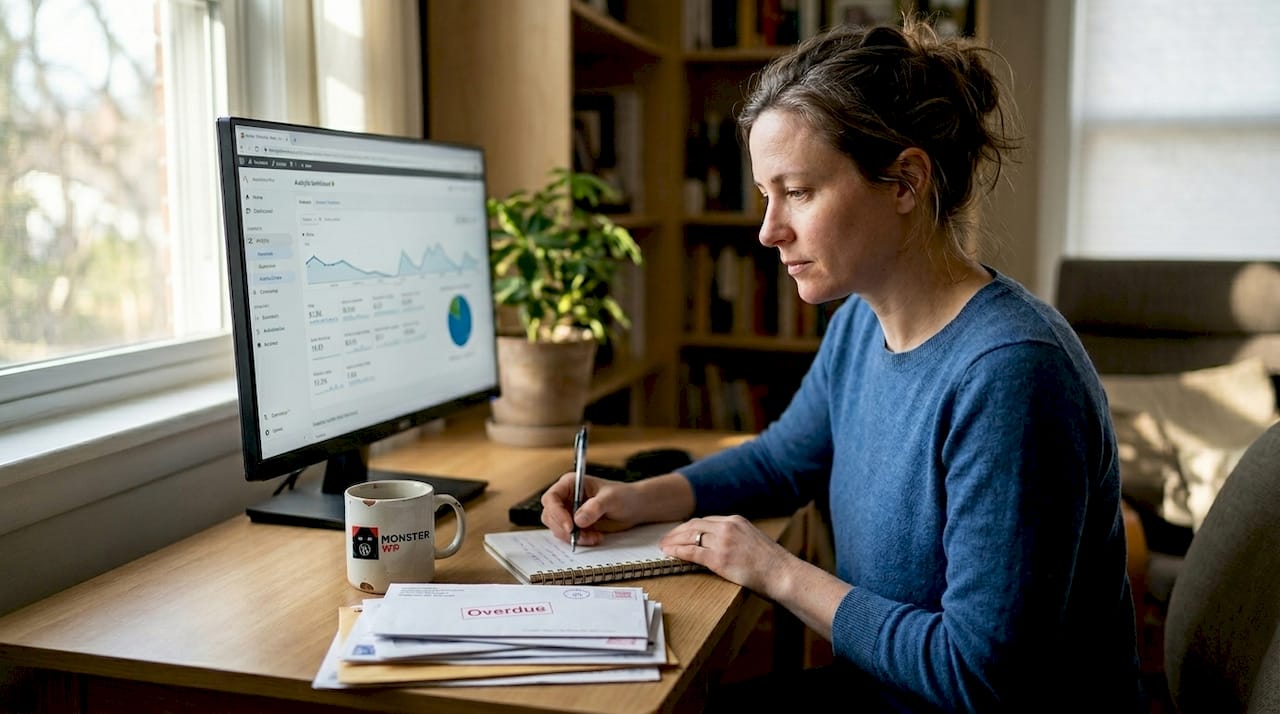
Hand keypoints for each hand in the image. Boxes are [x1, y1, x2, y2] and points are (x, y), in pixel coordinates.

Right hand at [539, 470, 643, 545]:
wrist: (634, 508)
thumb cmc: (624, 496)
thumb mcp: (612, 498)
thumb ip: (595, 507)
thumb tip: (578, 520)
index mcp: (570, 484)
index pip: (551, 498)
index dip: (556, 513)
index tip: (570, 527)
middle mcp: (566, 497)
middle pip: (550, 515)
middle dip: (564, 529)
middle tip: (582, 537)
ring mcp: (568, 511)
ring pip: (557, 528)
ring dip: (573, 537)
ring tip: (594, 537)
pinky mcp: (574, 525)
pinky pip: (568, 536)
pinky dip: (579, 540)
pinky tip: (596, 537)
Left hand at [658, 515, 797, 594]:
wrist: (782, 573)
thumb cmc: (772, 563)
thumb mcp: (753, 540)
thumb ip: (736, 537)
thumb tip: (720, 545)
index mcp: (736, 521)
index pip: (705, 521)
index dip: (688, 527)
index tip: (679, 533)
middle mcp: (728, 527)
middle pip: (694, 525)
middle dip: (677, 532)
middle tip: (665, 539)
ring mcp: (723, 542)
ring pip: (690, 537)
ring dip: (673, 541)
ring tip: (664, 547)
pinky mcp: (719, 559)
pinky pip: (692, 552)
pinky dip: (677, 552)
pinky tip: (669, 554)